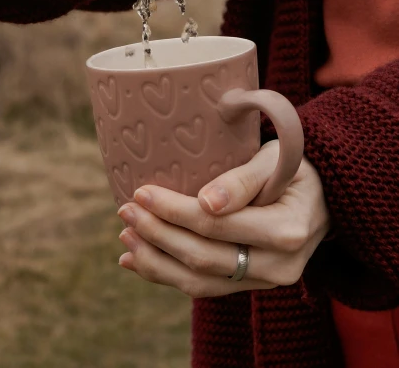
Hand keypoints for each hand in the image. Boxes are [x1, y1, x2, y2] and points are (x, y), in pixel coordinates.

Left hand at [116, 140, 330, 297]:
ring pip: (199, 283)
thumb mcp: (276, 160)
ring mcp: (264, 281)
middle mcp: (278, 266)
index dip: (174, 211)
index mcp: (286, 230)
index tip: (140, 192)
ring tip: (125, 237)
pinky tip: (137, 260)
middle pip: (203, 258)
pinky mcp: (250, 284)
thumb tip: (206, 203)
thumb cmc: (296, 167)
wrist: (323, 196)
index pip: (216, 226)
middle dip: (157, 235)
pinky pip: (204, 287)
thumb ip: (243, 179)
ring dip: (155, 261)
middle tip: (125, 210)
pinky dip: (167, 274)